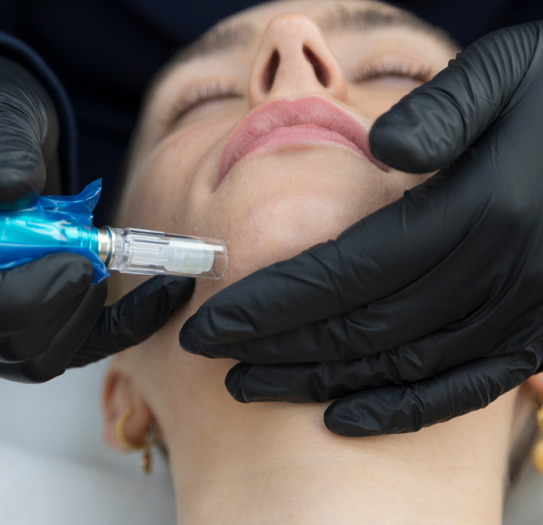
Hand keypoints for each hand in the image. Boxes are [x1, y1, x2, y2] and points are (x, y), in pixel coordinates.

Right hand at [0, 52, 194, 380]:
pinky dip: (123, 327)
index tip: (75, 259)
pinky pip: (75, 350)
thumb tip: (7, 188)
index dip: (21, 299)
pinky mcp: (22, 330)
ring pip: (44, 358)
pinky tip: (161, 297)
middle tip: (91, 248)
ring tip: (97, 252)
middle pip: (9, 348)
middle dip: (66, 301)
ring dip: (88, 311)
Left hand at [179, 22, 542, 434]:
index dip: (266, 304)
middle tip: (213, 355)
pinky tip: (345, 415)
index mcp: (473, 211)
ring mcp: (520, 315)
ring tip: (254, 383)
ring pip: (397, 365)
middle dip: (273, 346)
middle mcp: (496, 274)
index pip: (340, 273)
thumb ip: (442, 111)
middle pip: (357, 328)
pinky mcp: (535, 337)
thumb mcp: (504, 76)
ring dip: (317, 380)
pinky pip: (462, 389)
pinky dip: (400, 409)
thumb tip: (378, 146)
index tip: (206, 324)